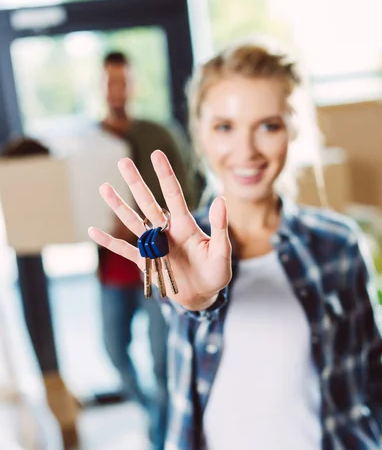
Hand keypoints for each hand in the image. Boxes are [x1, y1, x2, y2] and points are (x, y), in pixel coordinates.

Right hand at [88, 150, 231, 310]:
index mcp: (185, 225)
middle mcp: (167, 231)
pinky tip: (92, 231)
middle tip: (123, 161)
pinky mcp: (145, 263)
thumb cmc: (216, 272)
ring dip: (118, 206)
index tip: (157, 154)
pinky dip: (109, 242)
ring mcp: (154, 246)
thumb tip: (221, 200)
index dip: (165, 175)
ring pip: (133, 221)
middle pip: (148, 203)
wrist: (203, 295)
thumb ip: (219, 227)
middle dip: (136, 183)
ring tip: (104, 187)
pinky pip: (124, 250)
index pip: (173, 195)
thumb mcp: (222, 251)